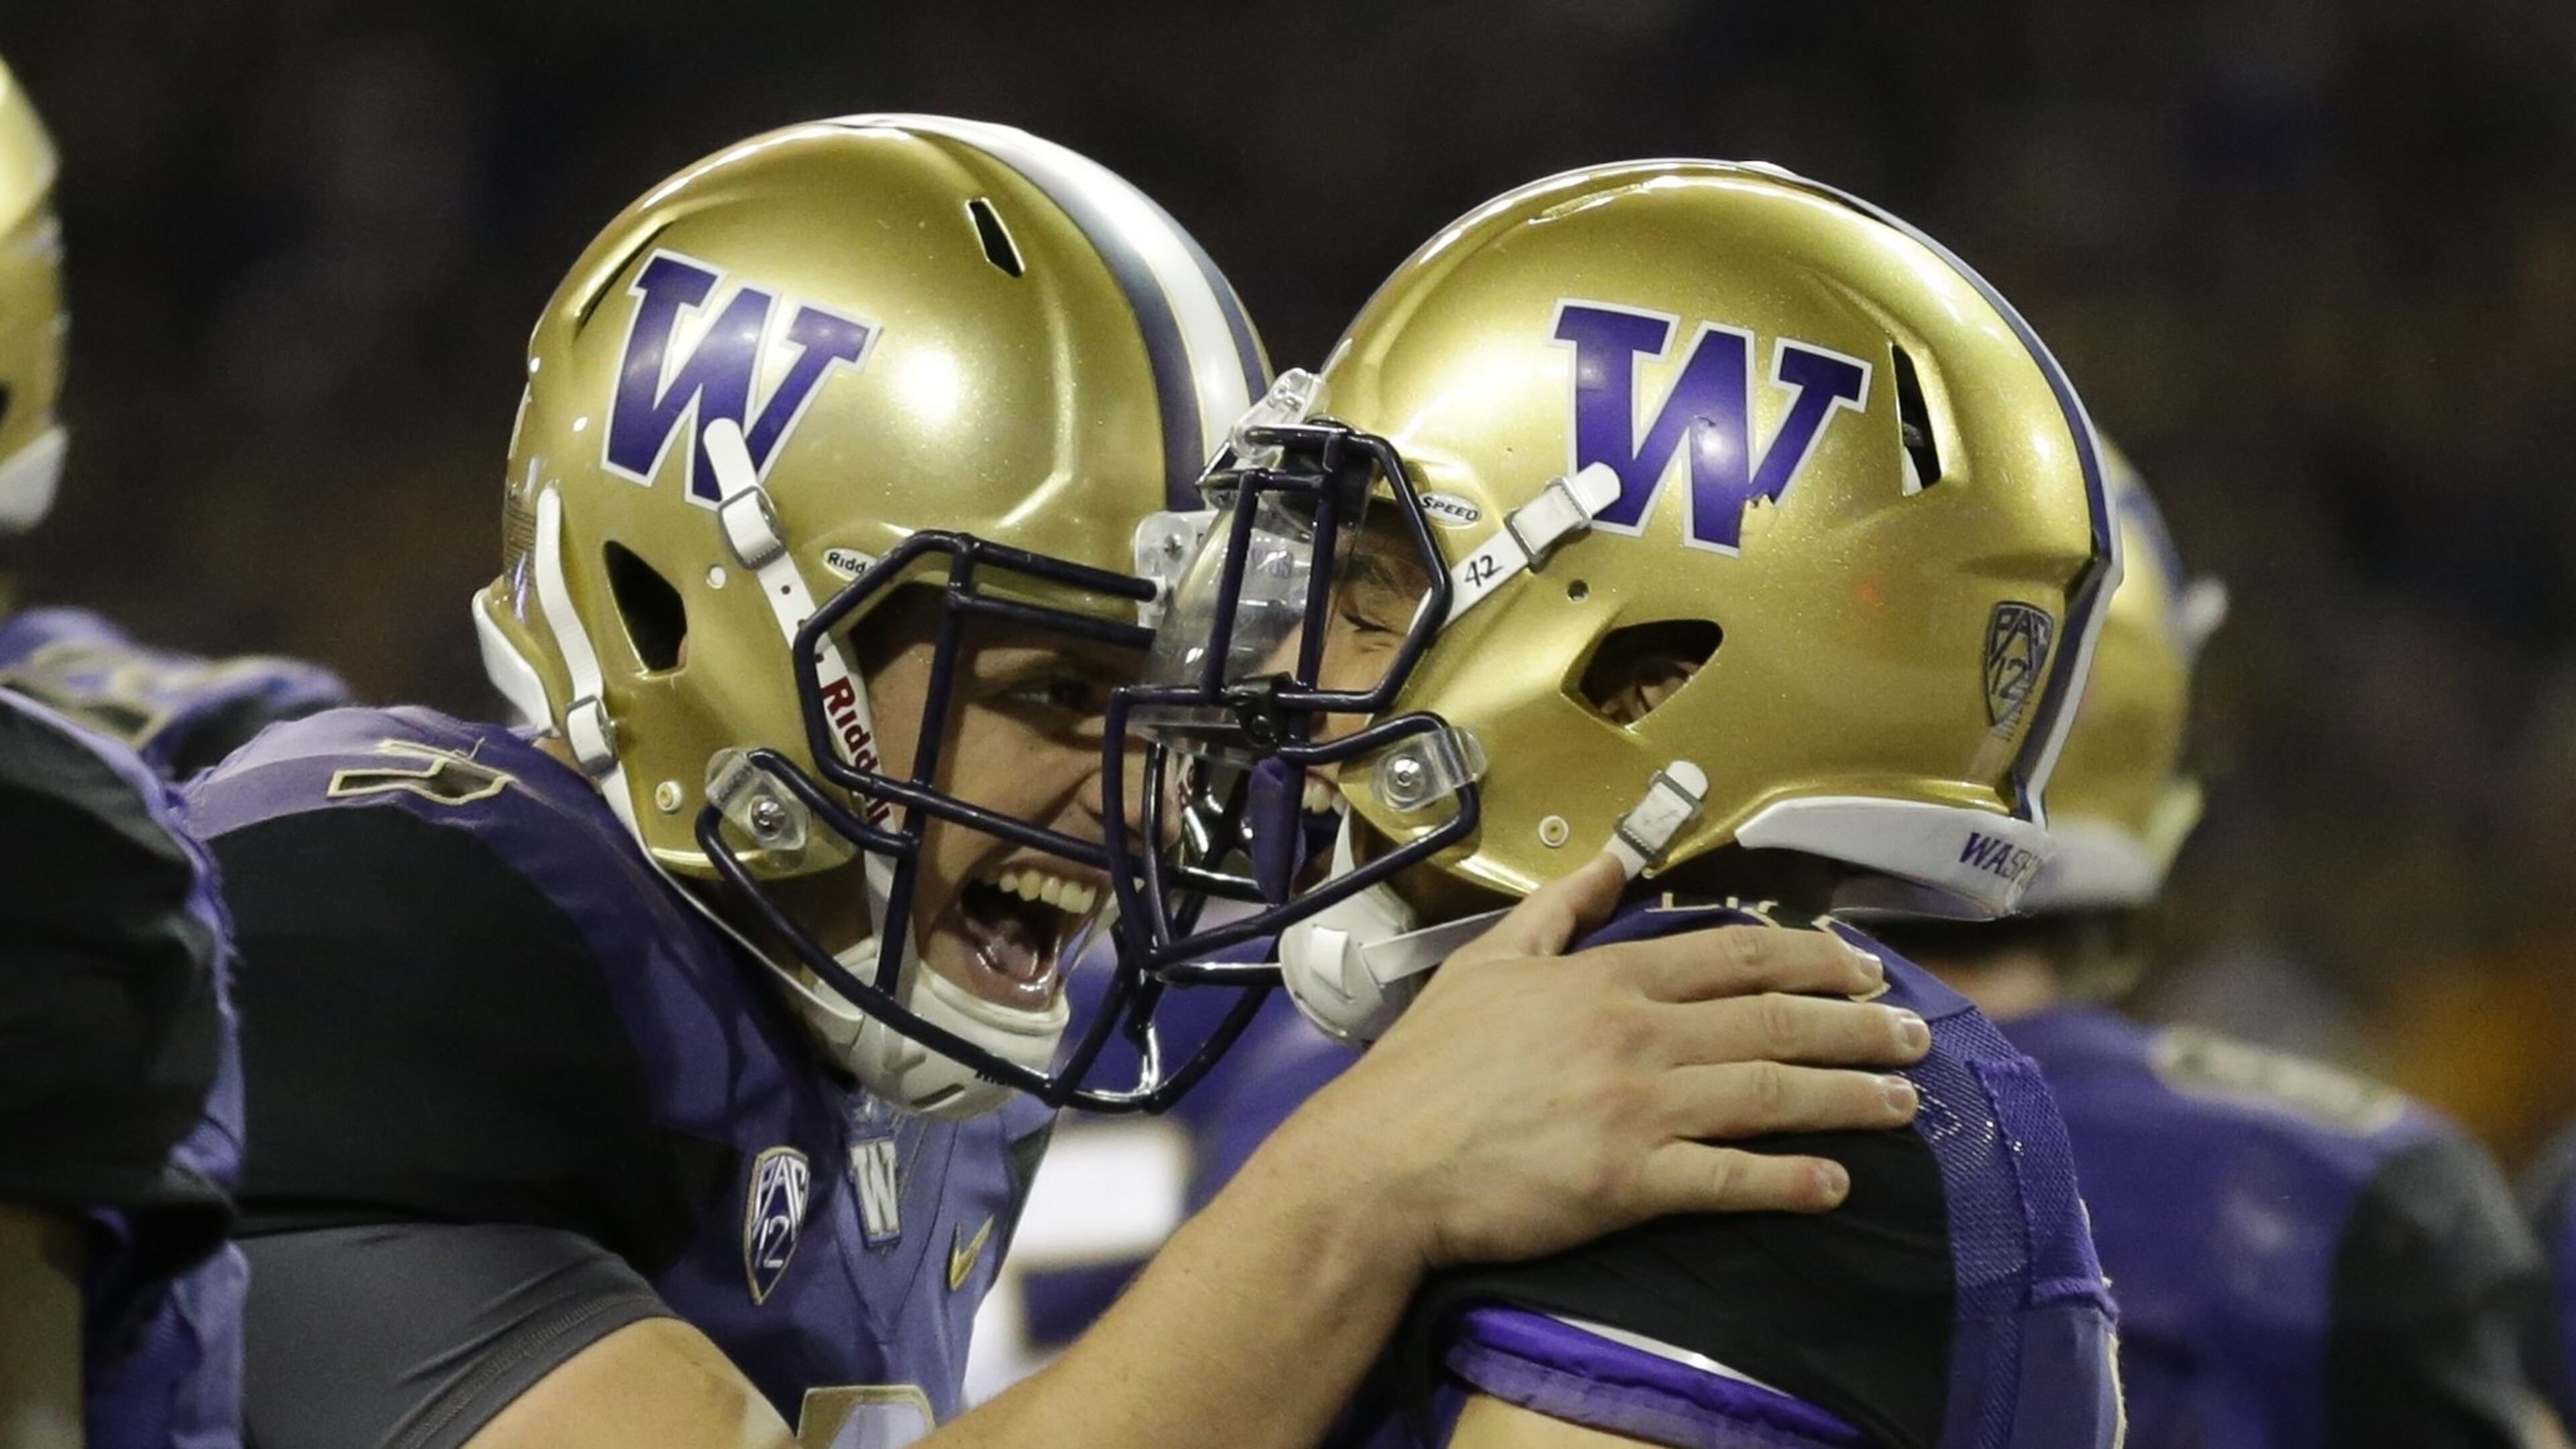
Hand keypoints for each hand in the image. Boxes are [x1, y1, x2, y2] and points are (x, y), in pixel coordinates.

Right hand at [1266, 853, 1928, 1270]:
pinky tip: (1837, 1184)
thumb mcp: (1487, 961)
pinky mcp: (1630, 1182)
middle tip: (1915, 1035)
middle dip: (1857, 1026)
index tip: (1865, 969)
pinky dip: (1790, 1181)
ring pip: (1770, 1095)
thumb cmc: (1428, 1066)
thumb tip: (1615, 859)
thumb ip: (1561, 910)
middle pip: (1774, 1021)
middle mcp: (1638, 1035)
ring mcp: (1639, 1109)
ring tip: (1902, 1102)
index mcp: (1609, 980)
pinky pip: (1730, 1180)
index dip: (1813, 958)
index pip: (1736, 955)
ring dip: (1847, 1097)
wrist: (1381, 1162)